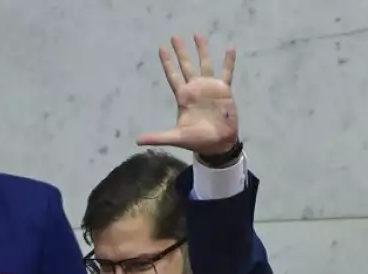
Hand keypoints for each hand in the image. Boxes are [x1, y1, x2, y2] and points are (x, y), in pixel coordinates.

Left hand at [137, 34, 239, 156]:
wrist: (218, 144)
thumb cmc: (197, 140)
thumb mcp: (176, 138)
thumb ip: (158, 137)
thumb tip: (137, 141)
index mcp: (183, 97)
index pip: (173, 76)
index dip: (168, 63)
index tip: (162, 48)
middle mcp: (195, 89)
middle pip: (186, 66)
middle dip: (181, 51)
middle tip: (175, 36)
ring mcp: (209, 88)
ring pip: (205, 64)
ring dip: (202, 50)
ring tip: (198, 35)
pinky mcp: (224, 91)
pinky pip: (226, 73)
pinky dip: (228, 61)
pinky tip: (229, 48)